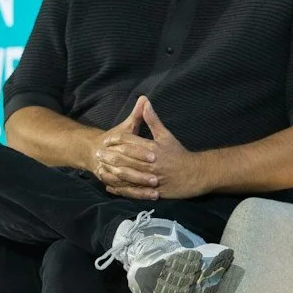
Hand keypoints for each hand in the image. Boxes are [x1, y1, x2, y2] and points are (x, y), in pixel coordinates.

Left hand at [96, 97, 210, 201]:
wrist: (194, 174)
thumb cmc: (179, 154)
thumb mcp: (166, 136)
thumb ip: (153, 120)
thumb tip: (145, 102)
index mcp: (152, 148)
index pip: (130, 142)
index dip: (116, 140)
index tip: (106, 140)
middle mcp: (150, 163)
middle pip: (125, 159)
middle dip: (110, 156)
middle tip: (98, 153)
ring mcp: (150, 178)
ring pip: (127, 175)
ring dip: (112, 172)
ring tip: (100, 169)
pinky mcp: (151, 191)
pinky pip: (132, 190)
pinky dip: (120, 189)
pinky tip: (110, 186)